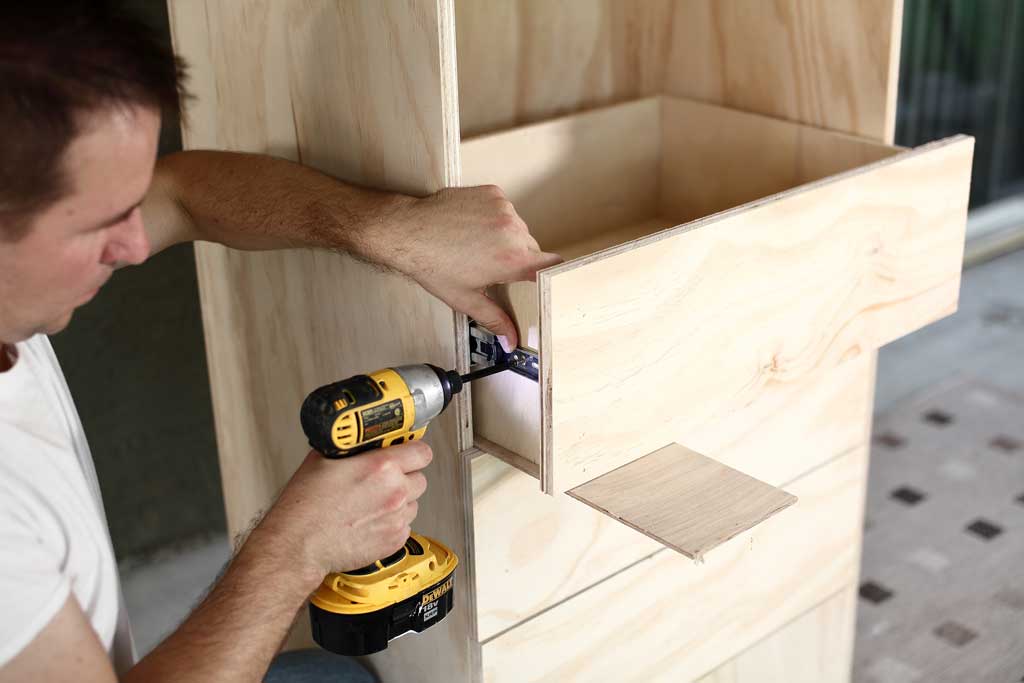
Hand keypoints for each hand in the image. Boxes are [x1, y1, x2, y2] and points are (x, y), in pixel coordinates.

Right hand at [254, 442, 431, 583]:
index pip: (422, 452)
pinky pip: (405, 525)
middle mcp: (395, 492)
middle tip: (384, 480)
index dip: (414, 451)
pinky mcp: (394, 540)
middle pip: (420, 478)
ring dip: (400, 501)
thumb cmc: (306, 505)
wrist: (298, 544)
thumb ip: (352, 448)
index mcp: (381, 467)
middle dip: (405, 477)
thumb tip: (361, 441)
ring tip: (373, 503)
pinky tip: (371, 521)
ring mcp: (396, 518)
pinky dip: (392, 522)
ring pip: (413, 503)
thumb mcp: (324, 459)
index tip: (408, 453)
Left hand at [380, 185, 561, 348]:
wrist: (407, 231)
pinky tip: (472, 226)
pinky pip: (504, 208)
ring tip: (477, 244)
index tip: (544, 280)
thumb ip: (495, 319)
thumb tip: (512, 341)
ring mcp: (503, 208)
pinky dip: (494, 217)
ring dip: (506, 237)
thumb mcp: (466, 298)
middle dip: (519, 259)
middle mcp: (514, 230)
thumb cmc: (432, 266)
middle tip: (494, 267)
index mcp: (513, 260)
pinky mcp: (492, 192)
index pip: (553, 266)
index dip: (551, 274)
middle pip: (532, 248)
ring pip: (518, 228)